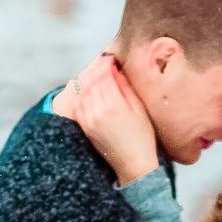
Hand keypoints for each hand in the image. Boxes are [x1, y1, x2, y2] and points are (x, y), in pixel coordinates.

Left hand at [67, 53, 159, 184]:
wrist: (133, 164)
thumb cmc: (142, 137)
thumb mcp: (138, 109)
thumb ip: (124, 88)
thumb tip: (115, 70)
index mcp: (114, 106)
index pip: (104, 76)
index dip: (105, 64)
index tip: (109, 57)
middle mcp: (98, 112)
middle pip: (91, 82)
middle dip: (96, 69)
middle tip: (103, 62)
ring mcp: (90, 121)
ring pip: (83, 92)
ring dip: (88, 80)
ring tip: (97, 74)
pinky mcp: (86, 127)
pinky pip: (79, 105)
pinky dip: (82, 94)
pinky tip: (89, 90)